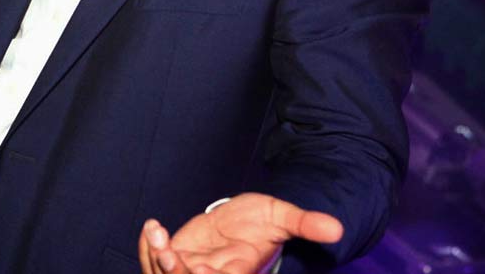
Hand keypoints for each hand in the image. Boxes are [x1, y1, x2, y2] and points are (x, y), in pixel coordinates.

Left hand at [137, 194, 342, 273]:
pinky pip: (153, 260)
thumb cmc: (265, 220)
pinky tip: (152, 226)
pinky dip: (148, 246)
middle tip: (166, 249)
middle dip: (172, 272)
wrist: (245, 216)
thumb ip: (306, 225)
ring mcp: (190, 267)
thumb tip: (336, 228)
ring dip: (155, 258)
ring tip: (158, 231)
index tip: (196, 266)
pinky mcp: (175, 254)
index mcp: (238, 273)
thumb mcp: (284, 218)